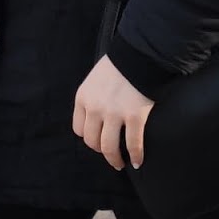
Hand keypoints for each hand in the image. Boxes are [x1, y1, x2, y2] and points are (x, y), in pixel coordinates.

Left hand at [73, 55, 154, 170]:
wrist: (139, 54)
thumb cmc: (119, 65)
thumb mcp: (95, 79)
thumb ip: (93, 98)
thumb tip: (98, 117)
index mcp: (83, 98)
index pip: (79, 129)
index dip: (89, 137)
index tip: (98, 140)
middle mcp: (95, 108)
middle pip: (92, 141)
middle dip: (101, 151)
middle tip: (110, 154)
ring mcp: (114, 114)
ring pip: (109, 148)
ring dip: (115, 160)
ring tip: (120, 163)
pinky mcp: (134, 117)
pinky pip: (133, 144)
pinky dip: (136, 156)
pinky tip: (138, 161)